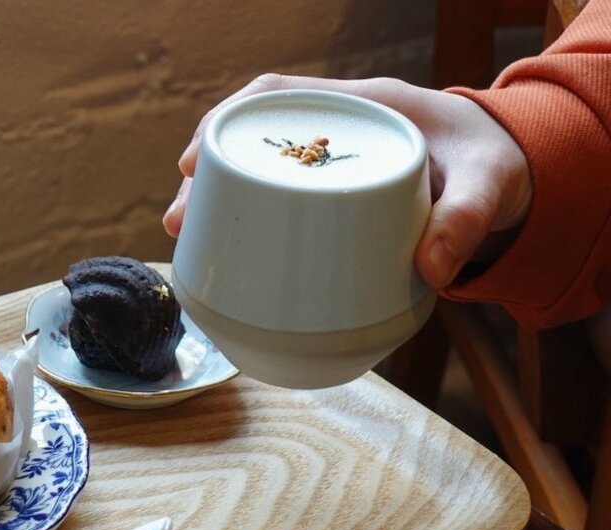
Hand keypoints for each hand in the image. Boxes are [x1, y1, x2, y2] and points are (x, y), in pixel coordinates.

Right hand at [163, 74, 533, 289]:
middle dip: (208, 170)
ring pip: (259, 166)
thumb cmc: (496, 164)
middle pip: (253, 135)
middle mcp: (338, 127)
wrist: (514, 172)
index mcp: (365, 105)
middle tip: (179, 218)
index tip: (194, 161)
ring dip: (218, 197)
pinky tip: (229, 250)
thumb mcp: (490, 184)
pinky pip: (279, 195)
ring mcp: (331, 159)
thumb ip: (467, 220)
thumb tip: (429, 272)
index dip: (228, 123)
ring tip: (185, 235)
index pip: (279, 94)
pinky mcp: (333, 193)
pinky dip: (248, 217)